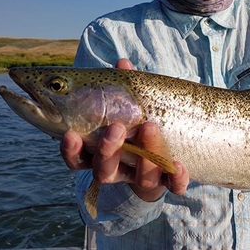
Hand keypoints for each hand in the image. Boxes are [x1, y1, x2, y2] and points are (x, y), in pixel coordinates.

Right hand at [60, 58, 188, 201]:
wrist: (164, 158)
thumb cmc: (137, 126)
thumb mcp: (129, 107)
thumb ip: (124, 88)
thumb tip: (122, 62)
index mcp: (101, 152)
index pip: (78, 157)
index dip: (71, 150)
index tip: (70, 134)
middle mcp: (120, 169)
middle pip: (104, 170)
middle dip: (108, 151)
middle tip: (115, 127)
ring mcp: (144, 178)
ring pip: (140, 178)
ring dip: (145, 156)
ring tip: (149, 126)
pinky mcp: (169, 183)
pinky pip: (173, 187)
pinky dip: (176, 178)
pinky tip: (179, 165)